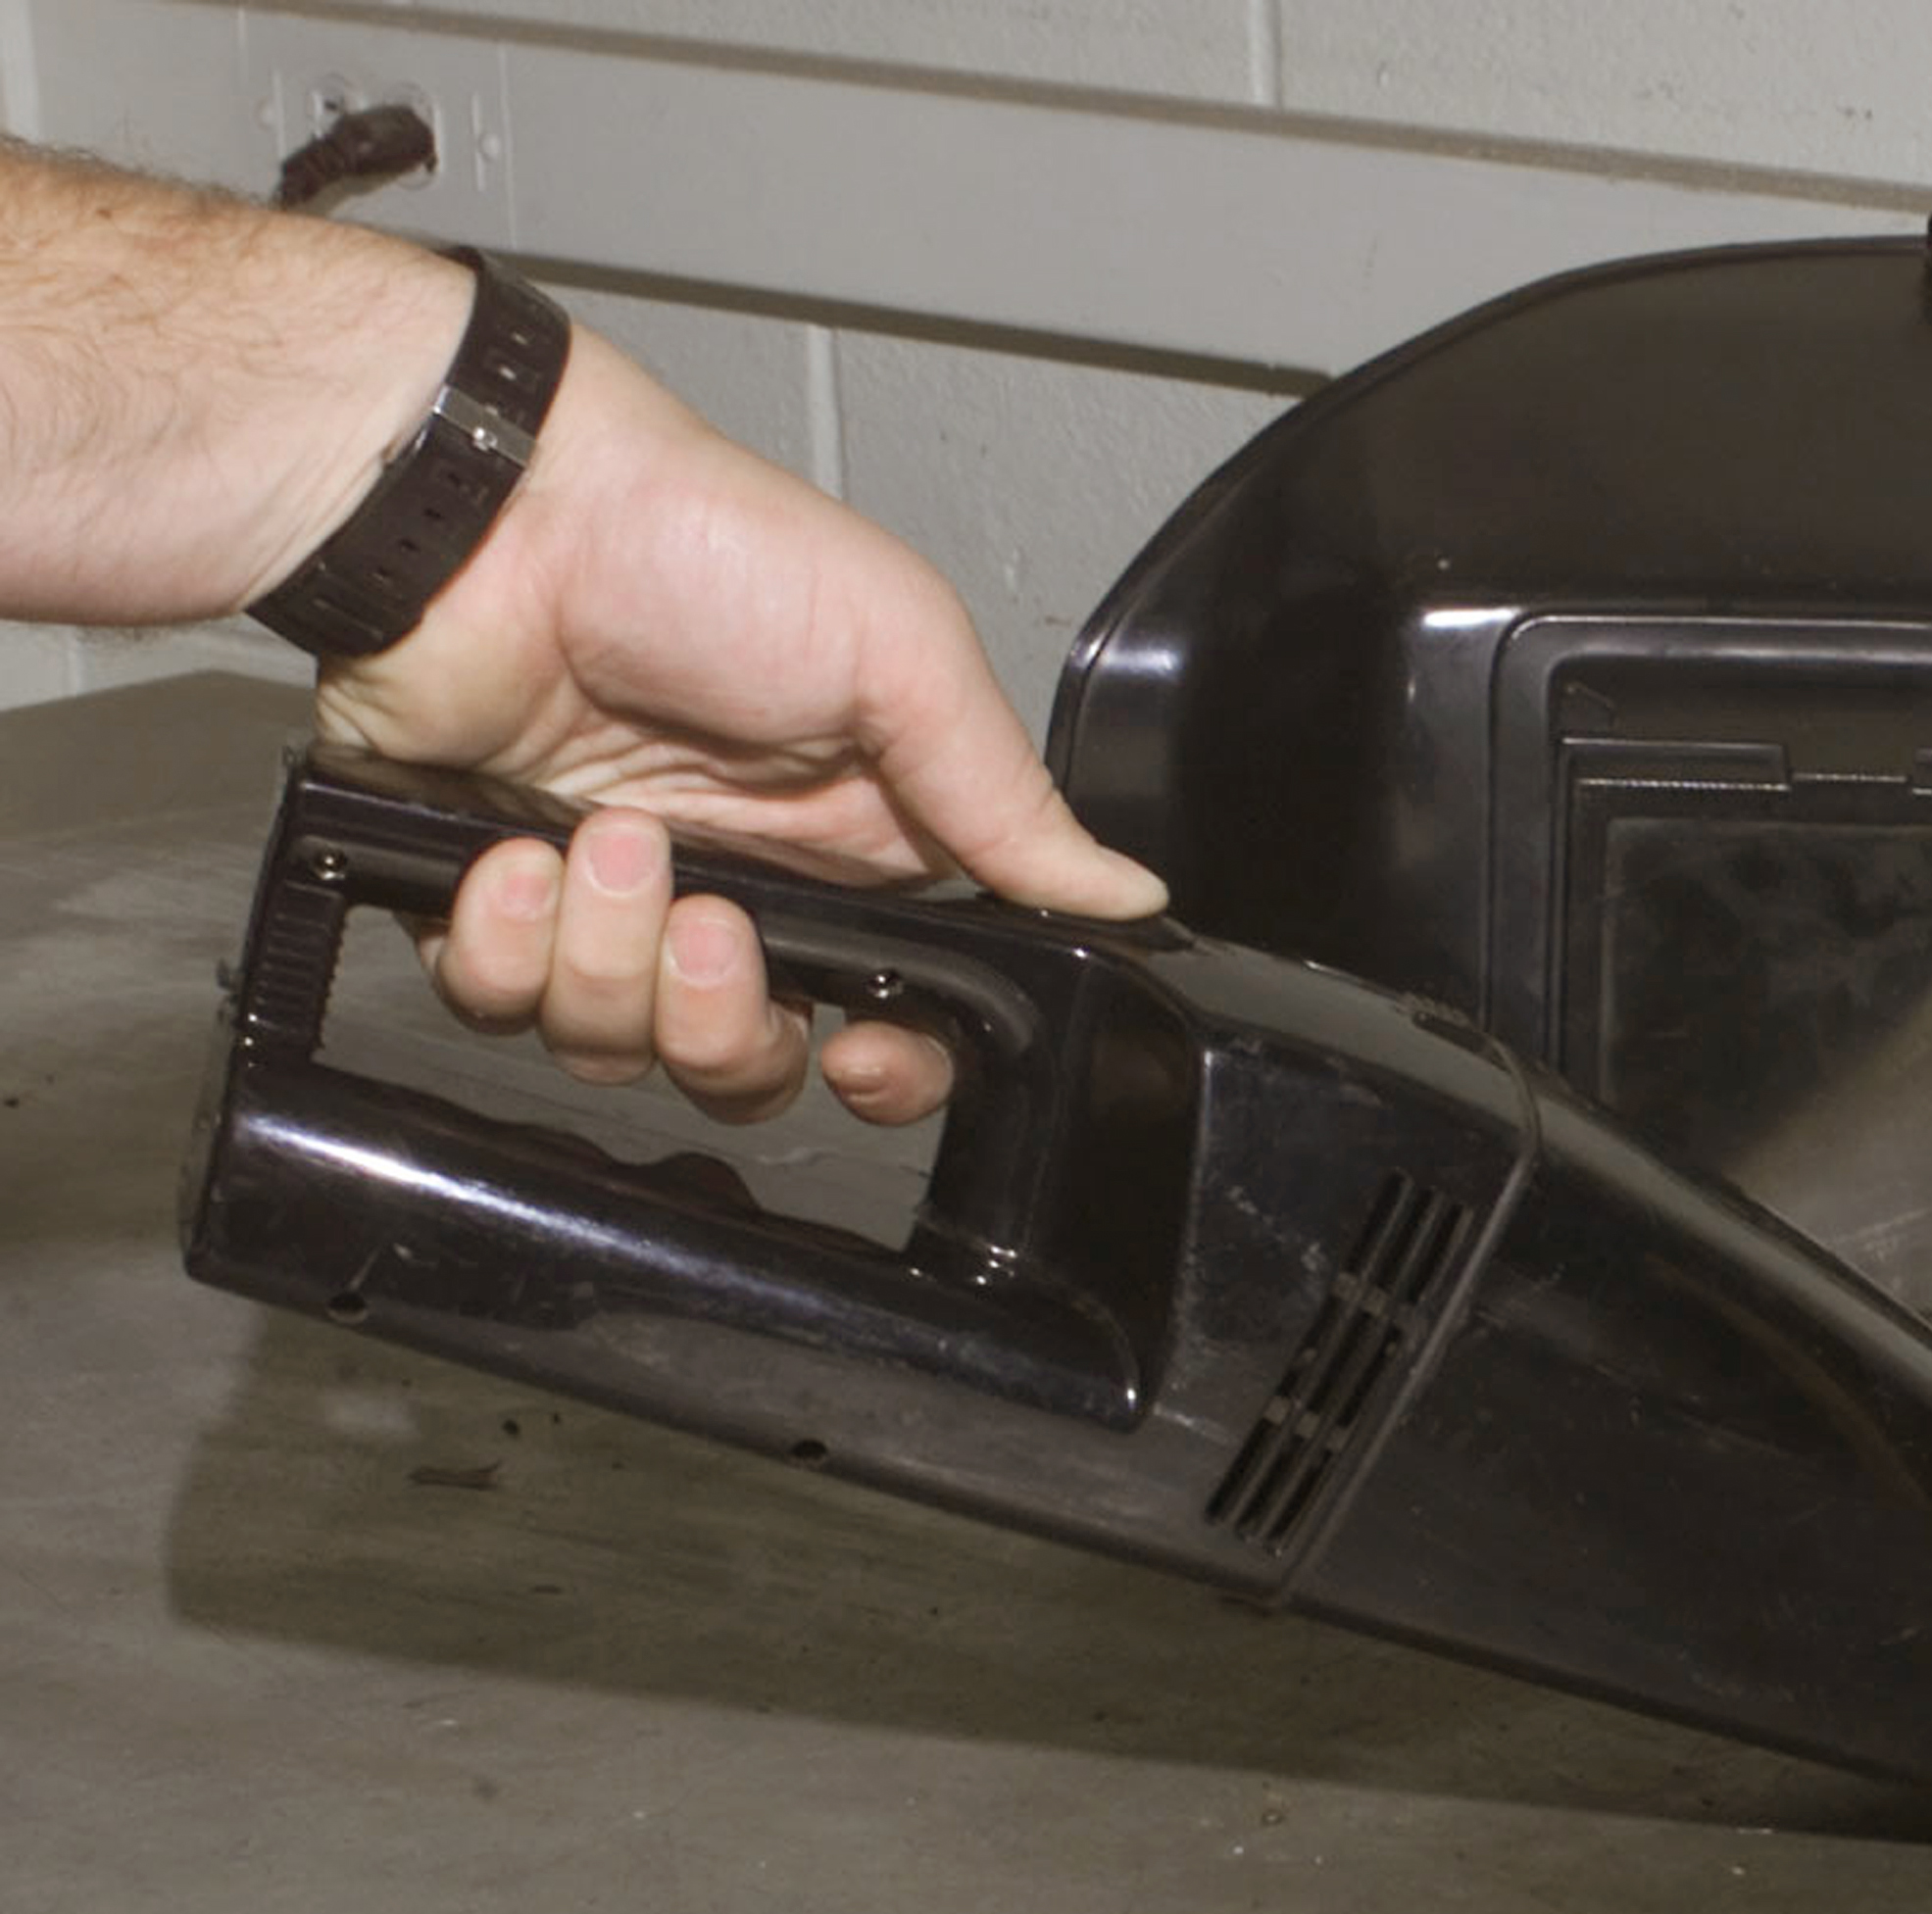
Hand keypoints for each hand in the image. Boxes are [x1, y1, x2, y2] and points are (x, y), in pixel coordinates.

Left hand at [313, 326, 1162, 1124]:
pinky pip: (498, 1003)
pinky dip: (503, 945)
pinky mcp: (496, 904)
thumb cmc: (694, 544)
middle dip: (726, 1026)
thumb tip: (1126, 891)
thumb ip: (1009, 796)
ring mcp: (614, 904)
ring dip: (609, 962)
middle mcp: (743, 887)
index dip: (892, 1070)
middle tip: (710, 926)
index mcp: (859, 842)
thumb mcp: (901, 651)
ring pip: (622, 1048)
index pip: (904, 1018)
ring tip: (603, 840)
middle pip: (751, 1063)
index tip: (864, 1057)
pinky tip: (512, 853)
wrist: (489, 512)